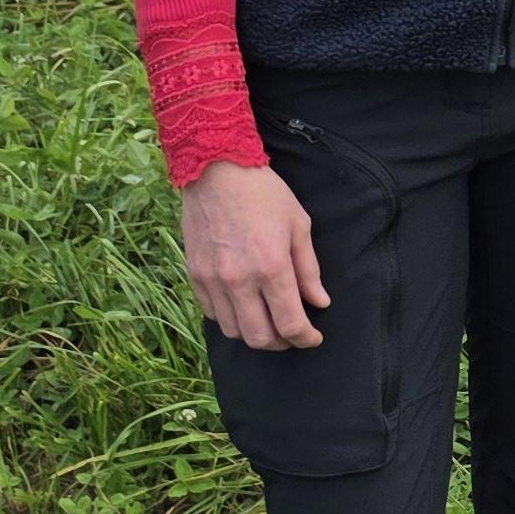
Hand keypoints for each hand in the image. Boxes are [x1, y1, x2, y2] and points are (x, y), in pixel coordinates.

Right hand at [183, 158, 328, 347]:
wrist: (216, 170)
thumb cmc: (263, 194)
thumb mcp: (298, 225)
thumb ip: (309, 270)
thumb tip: (319, 302)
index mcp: (271, 267)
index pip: (290, 324)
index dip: (305, 338)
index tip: (313, 338)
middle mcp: (239, 280)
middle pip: (260, 338)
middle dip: (281, 343)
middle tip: (292, 333)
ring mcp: (213, 280)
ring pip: (233, 331)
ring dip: (254, 333)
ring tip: (268, 320)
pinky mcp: (195, 276)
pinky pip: (212, 314)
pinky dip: (230, 318)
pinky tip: (243, 305)